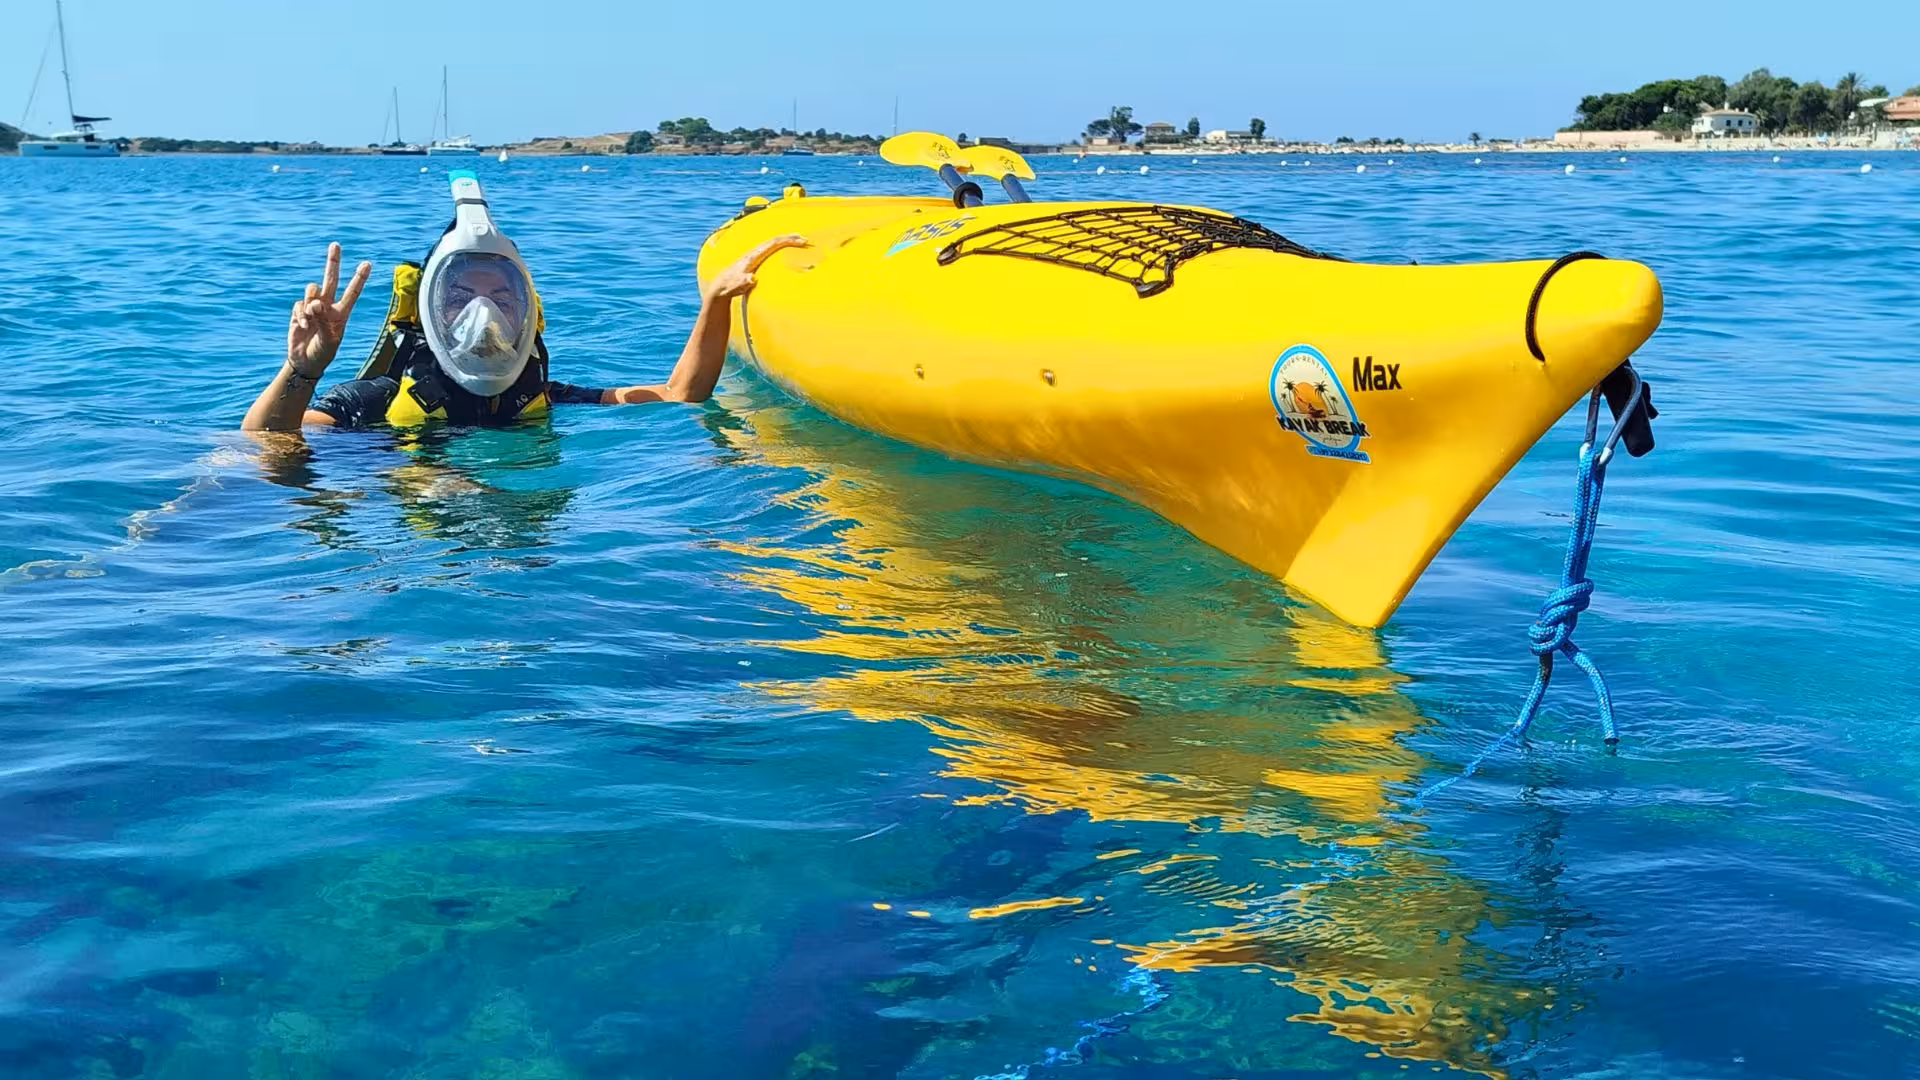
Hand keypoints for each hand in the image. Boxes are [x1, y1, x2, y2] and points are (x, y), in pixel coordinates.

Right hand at [286, 242, 372, 376]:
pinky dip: (301, 315)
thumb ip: (323, 322)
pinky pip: (299, 304)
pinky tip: (304, 326)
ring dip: (312, 300)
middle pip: (330, 279)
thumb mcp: (329, 341)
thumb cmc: (323, 353)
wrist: (305, 362)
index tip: (367, 263)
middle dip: (333, 262)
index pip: (352, 292)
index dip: (359, 278)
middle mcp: (328, 306)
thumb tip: (315, 305)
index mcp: (342, 313)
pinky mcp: (298, 311)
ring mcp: (312, 307)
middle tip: (336, 245)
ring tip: (312, 315)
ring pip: (312, 290)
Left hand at [704, 234, 808, 301]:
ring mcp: (753, 256)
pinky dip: (780, 248)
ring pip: (772, 244)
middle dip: (790, 238)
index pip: (772, 244)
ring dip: (785, 242)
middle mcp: (753, 254)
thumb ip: (743, 282)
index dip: (787, 241)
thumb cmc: (727, 288)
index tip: (801, 241)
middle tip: (805, 239)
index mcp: (752, 257)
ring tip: (799, 241)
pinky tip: (785, 252)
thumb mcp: (735, 287)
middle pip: (774, 241)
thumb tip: (752, 279)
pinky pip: (769, 250)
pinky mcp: (754, 261)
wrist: (719, 288)